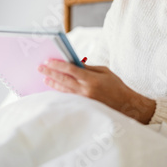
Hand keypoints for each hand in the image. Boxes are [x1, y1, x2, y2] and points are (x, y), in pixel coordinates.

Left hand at [38, 60, 155, 123]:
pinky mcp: (84, 106)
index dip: (58, 65)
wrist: (126, 105)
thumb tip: (73, 63)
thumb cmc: (116, 86)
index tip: (49, 61)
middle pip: (64, 80)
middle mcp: (86, 90)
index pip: (71, 70)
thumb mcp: (104, 72)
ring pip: (64, 90)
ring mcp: (84, 100)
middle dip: (51, 72)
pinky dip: (61, 92)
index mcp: (92, 79)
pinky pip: (69, 97)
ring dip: (53, 83)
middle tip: (40, 67)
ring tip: (45, 77)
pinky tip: (55, 88)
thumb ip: (88, 68)